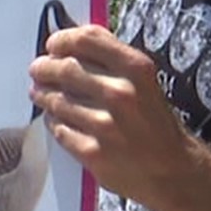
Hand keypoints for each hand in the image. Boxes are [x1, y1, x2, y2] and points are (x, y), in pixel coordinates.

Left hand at [28, 25, 200, 207]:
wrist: (172, 171)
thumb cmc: (155, 122)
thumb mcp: (144, 81)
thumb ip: (111, 58)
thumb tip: (71, 39)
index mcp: (136, 69)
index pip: (86, 40)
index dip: (62, 39)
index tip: (53, 45)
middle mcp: (121, 94)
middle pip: (64, 69)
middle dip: (44, 68)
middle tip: (37, 70)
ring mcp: (105, 125)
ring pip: (57, 100)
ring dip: (44, 95)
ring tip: (41, 94)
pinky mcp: (92, 152)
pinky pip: (58, 129)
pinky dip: (54, 122)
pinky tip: (57, 119)